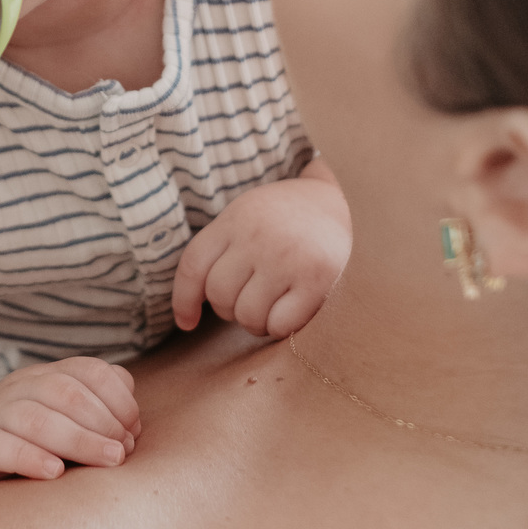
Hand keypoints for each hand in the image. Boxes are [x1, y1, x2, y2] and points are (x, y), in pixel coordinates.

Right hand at [0, 356, 141, 485]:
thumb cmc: (30, 444)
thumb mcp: (66, 423)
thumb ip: (100, 415)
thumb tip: (133, 426)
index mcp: (47, 376)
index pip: (88, 371)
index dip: (118, 398)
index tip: (133, 432)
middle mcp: (20, 388)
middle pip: (66, 393)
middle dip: (103, 422)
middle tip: (122, 452)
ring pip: (37, 418)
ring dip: (79, 439)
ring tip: (108, 460)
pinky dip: (29, 457)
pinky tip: (54, 472)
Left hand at [171, 175, 351, 338]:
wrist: (344, 202)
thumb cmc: (285, 220)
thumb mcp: (244, 218)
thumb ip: (217, 253)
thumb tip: (186, 318)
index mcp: (235, 219)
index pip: (193, 267)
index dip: (183, 301)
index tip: (187, 322)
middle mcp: (258, 237)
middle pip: (219, 296)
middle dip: (230, 308)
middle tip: (252, 295)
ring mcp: (288, 258)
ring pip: (247, 315)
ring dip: (255, 321)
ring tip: (272, 302)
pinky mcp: (317, 279)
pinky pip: (279, 325)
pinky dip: (280, 327)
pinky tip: (291, 308)